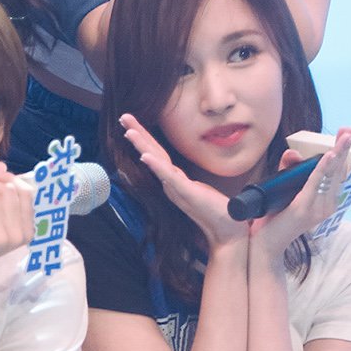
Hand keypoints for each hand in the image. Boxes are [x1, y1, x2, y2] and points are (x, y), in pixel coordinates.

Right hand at [118, 113, 248, 249]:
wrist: (226, 232)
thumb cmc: (216, 212)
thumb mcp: (201, 191)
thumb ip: (190, 183)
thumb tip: (188, 175)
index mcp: (174, 180)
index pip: (156, 154)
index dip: (144, 138)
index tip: (132, 124)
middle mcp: (171, 183)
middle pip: (151, 153)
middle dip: (138, 134)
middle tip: (124, 118)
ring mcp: (177, 188)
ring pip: (157, 162)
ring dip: (142, 146)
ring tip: (129, 132)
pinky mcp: (186, 193)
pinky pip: (169, 176)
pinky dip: (156, 165)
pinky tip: (145, 156)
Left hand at [249, 127, 350, 258]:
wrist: (263, 245)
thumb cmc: (274, 217)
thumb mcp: (284, 188)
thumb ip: (288, 169)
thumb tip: (293, 152)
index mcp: (326, 199)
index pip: (338, 172)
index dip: (343, 152)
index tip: (348, 133)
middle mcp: (327, 204)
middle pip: (338, 170)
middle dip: (344, 148)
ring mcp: (318, 208)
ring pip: (329, 174)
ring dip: (337, 153)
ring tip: (345, 137)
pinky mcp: (305, 209)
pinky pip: (316, 184)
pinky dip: (322, 169)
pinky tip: (328, 156)